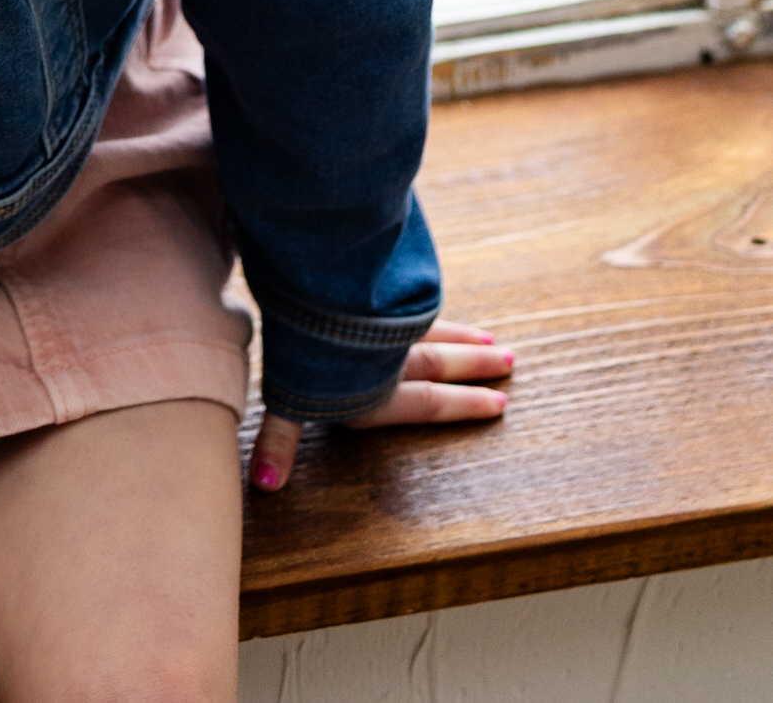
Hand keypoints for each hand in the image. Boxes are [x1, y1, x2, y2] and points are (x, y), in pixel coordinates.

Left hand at [248, 319, 513, 492]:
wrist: (316, 294)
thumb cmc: (304, 355)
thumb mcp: (290, 399)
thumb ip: (279, 440)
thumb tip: (264, 483)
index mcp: (376, 391)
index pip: (427, 403)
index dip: (462, 405)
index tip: (497, 404)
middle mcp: (391, 359)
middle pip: (439, 363)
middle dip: (474, 366)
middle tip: (510, 361)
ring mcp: (389, 324)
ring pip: (434, 331)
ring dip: (463, 337)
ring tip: (492, 339)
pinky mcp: (382, 290)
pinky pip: (415, 301)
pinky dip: (433, 307)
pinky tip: (439, 301)